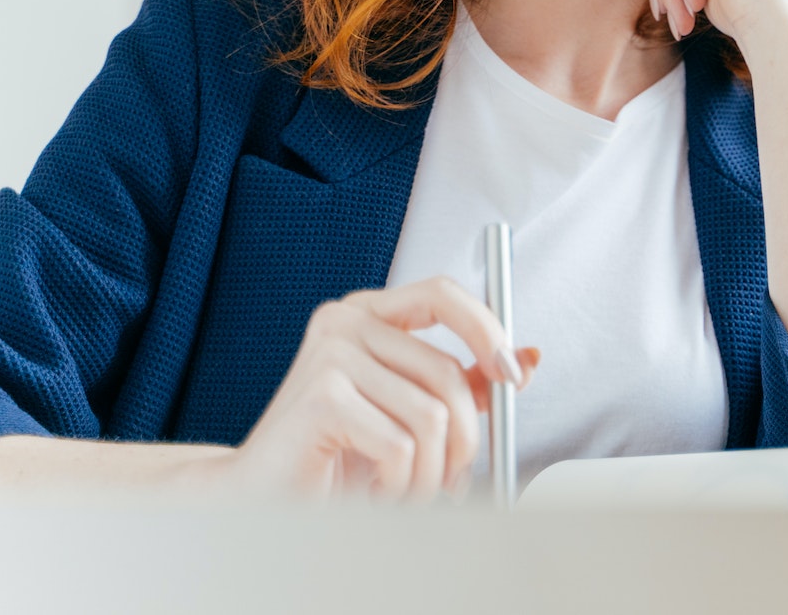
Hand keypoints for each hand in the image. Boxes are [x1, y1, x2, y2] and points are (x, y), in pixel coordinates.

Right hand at [215, 276, 539, 500]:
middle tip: (456, 477)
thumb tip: (527, 359)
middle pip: (447, 372)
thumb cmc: (336, 452)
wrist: (260, 493)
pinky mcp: (322, 396)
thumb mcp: (411, 409)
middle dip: (465, 439)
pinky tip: (374, 489)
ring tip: (406, 490)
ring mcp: (330, 354)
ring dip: (431, 473)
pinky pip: (401, 445)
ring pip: (431, 416)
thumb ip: (464, 382)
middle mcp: (346, 322)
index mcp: (369, 313)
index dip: (487, 330)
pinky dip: (400, 483)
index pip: (444, 294)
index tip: (513, 375)